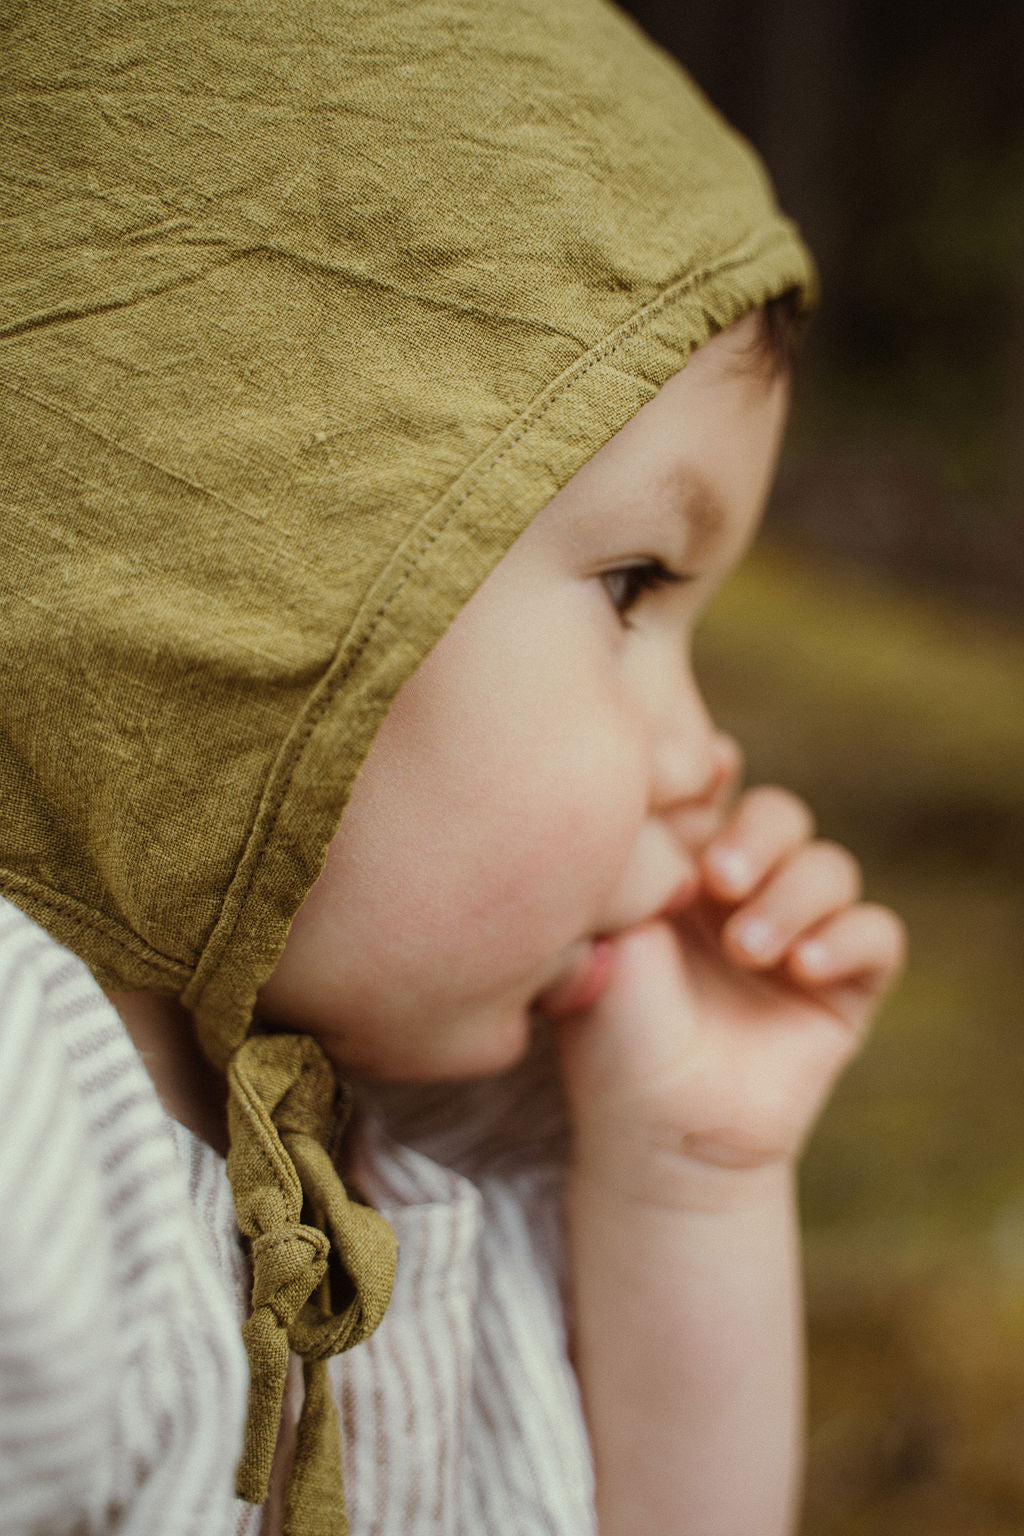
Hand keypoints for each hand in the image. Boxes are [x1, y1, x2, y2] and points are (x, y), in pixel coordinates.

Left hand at [557, 763, 905, 1202]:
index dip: (712, 770)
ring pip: (830, 867)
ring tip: (747, 949)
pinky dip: (848, 937)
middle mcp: (743, 891)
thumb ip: (639, 862)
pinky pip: (877, 934)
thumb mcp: (608, 937)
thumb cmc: (613, 1035)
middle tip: (719, 878)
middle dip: (757, 836)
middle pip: (780, 815)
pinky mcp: (847, 985)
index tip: (703, 773)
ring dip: (793, 897)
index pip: (713, 791)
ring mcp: (797, 934)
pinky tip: (804, 966)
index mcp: (681, 865)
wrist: (657, 1136)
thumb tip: (661, 791)